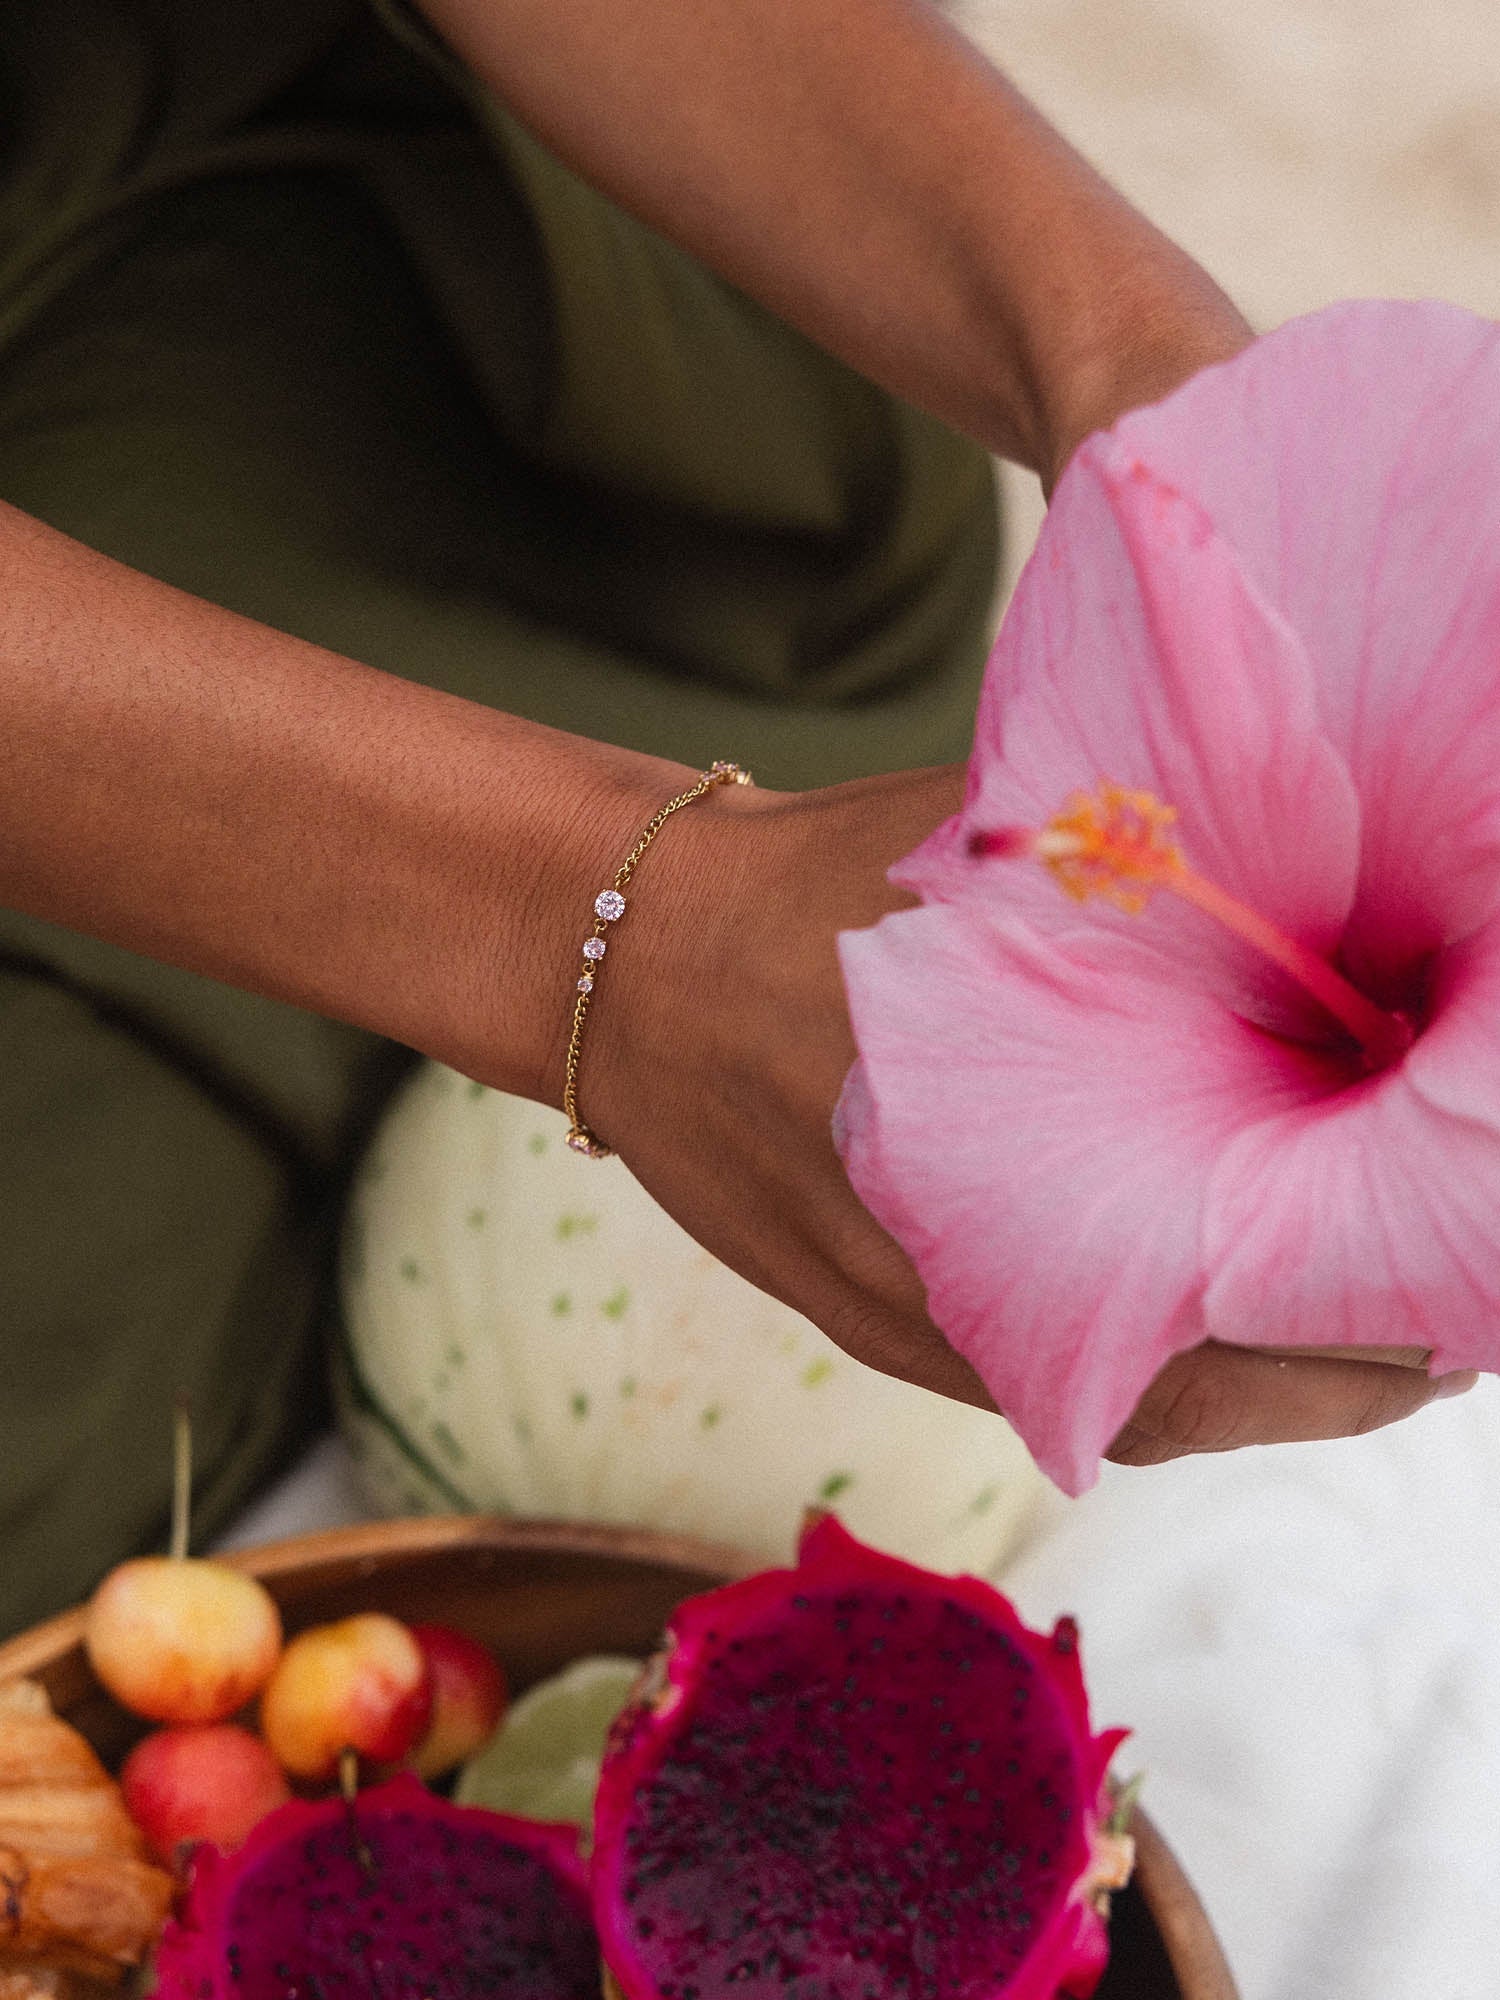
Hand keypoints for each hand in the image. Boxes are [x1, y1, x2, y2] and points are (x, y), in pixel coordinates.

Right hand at [587, 763, 1466, 1470]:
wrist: (630, 962)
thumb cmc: (812, 895)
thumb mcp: (997, 862)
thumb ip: (1148, 898)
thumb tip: (1310, 928)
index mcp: (1014, 1184)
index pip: (1239, 1308)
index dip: (1368, 1320)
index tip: (1455, 1293)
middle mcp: (973, 1291)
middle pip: (1205, 1389)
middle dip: (1338, 1366)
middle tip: (1435, 1323)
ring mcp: (926, 1325)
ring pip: (1135, 1408)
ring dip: (1254, 1382)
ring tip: (1354, 1337)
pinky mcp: (890, 1326)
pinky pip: (1055, 1383)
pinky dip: (1157, 1370)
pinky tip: (1213, 1319)